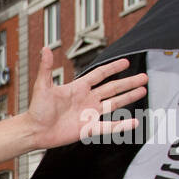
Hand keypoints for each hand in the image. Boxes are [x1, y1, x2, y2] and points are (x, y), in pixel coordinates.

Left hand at [27, 47, 147, 149]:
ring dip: (129, 97)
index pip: (100, 75)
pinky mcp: (88, 128)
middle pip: (112, 88)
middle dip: (128, 82)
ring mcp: (89, 114)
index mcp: (78, 88)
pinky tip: (133, 122)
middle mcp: (86, 100)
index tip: (126, 62)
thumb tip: (45, 48)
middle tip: (144, 77)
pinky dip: (121, 125)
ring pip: (114, 103)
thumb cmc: (36, 109)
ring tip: (142, 90)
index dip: (112, 68)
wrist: (34, 130)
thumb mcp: (42, 86)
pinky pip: (108, 126)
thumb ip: (46, 67)